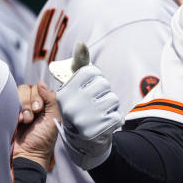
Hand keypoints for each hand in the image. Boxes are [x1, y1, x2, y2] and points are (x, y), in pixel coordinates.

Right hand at [12, 82, 59, 167]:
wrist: (29, 154)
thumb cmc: (43, 140)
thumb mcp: (53, 118)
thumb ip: (51, 99)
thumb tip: (42, 83)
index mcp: (45, 104)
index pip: (39, 88)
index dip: (38, 96)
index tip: (40, 109)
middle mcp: (32, 104)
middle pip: (27, 89)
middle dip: (30, 103)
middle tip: (33, 116)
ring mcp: (20, 108)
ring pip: (17, 94)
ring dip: (22, 108)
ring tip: (25, 121)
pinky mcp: (10, 113)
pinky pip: (8, 102)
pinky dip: (14, 111)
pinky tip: (18, 121)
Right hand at [50, 42, 122, 169]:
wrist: (83, 141)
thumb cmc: (80, 105)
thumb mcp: (75, 84)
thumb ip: (80, 63)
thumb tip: (81, 42)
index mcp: (64, 92)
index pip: (91, 72)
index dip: (95, 78)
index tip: (89, 88)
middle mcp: (72, 105)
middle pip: (104, 84)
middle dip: (104, 92)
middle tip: (95, 103)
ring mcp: (84, 119)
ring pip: (113, 99)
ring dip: (111, 105)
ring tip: (100, 112)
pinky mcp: (98, 130)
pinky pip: (118, 115)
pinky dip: (115, 118)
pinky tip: (104, 123)